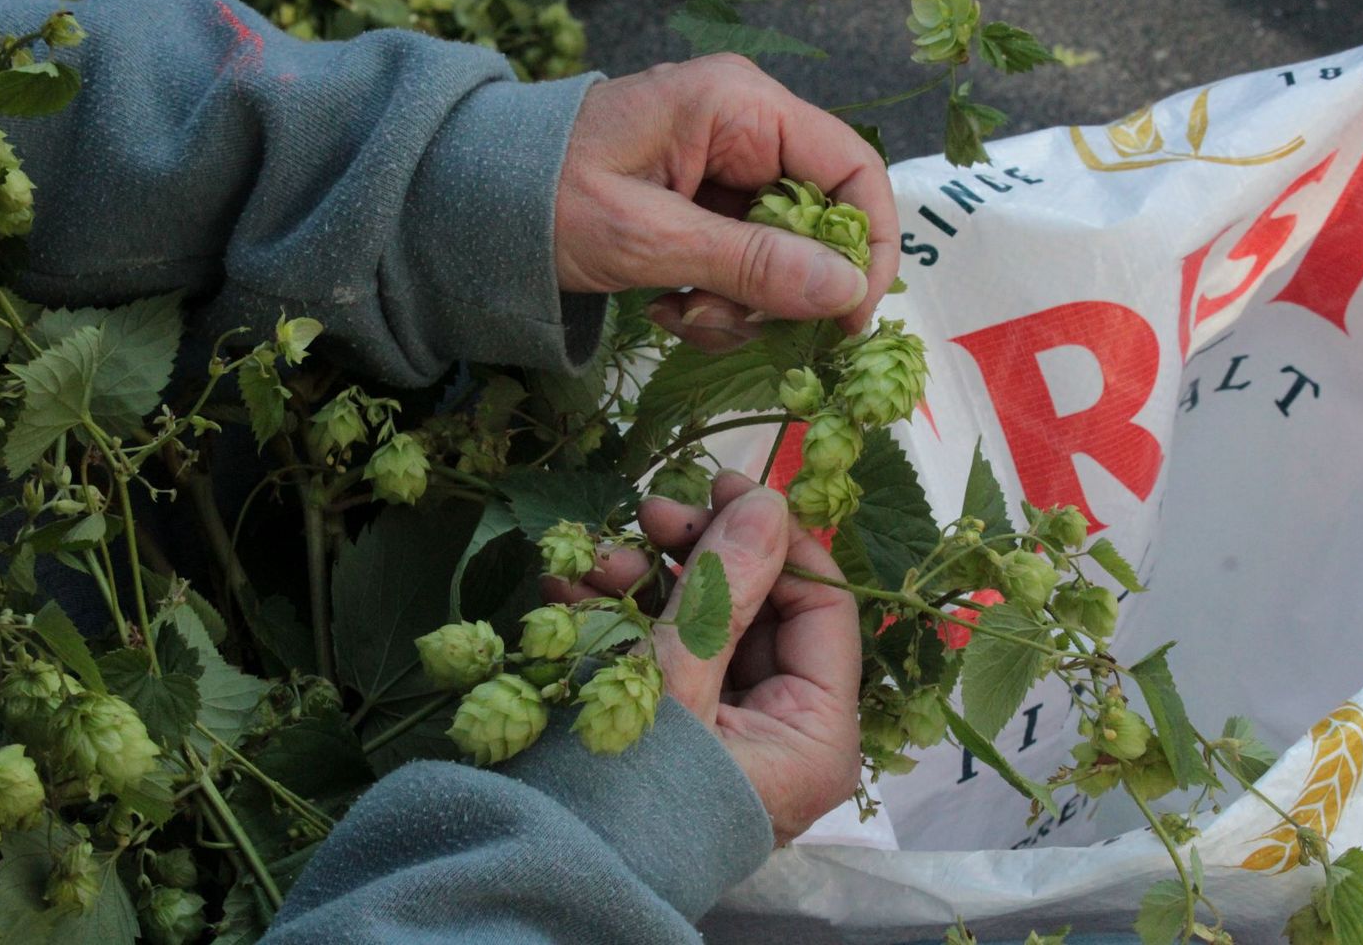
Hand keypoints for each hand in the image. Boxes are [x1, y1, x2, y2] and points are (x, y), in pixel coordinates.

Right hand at [543, 470, 861, 843]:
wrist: (538, 878)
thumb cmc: (627, 790)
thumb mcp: (677, 677)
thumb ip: (726, 586)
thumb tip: (770, 503)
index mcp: (817, 735)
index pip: (823, 606)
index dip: (775, 537)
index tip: (722, 484)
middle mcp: (784, 737)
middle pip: (758, 612)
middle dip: (694, 557)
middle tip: (646, 513)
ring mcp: (728, 737)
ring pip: (704, 628)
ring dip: (646, 584)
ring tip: (587, 560)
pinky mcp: (678, 738)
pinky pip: (666, 660)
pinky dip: (623, 623)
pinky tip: (570, 592)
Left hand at [554, 54, 898, 352]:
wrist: (468, 204)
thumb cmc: (543, 199)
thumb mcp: (648, 238)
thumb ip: (751, 263)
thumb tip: (847, 292)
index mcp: (739, 106)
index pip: (852, 169)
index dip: (867, 247)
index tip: (850, 318)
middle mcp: (744, 128)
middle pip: (821, 221)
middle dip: (782, 289)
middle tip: (724, 321)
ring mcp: (725, 168)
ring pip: (785, 255)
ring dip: (743, 305)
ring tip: (678, 312)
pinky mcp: (705, 206)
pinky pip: (746, 265)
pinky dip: (717, 301)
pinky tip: (665, 305)